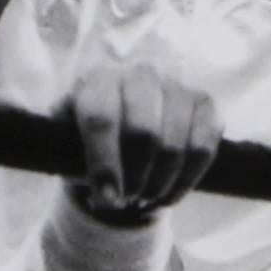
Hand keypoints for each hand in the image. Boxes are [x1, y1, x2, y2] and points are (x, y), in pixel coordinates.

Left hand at [66, 59, 221, 218]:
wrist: (122, 119)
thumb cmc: (86, 134)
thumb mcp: (66, 138)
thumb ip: (70, 156)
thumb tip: (102, 192)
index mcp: (97, 76)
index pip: (101, 118)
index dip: (104, 163)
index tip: (108, 199)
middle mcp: (140, 71)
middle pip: (144, 133)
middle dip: (136, 178)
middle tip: (127, 199)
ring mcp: (176, 83)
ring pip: (175, 145)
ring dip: (159, 185)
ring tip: (144, 199)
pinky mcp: (204, 101)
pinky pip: (204, 148)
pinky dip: (185, 181)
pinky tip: (167, 194)